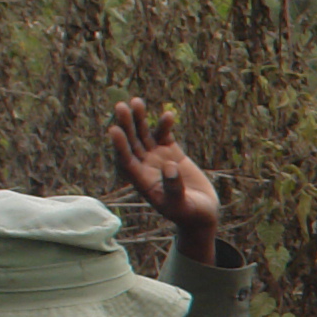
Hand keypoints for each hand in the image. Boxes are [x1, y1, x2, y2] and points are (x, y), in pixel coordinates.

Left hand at [107, 99, 221, 261]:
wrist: (202, 214)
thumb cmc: (190, 214)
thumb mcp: (182, 205)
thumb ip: (174, 188)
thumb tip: (169, 166)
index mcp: (142, 182)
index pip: (126, 161)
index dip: (119, 146)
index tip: (114, 130)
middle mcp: (145, 167)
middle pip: (131, 143)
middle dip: (126, 125)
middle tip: (120, 107)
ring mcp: (157, 159)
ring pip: (144, 136)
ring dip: (140, 119)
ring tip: (136, 101)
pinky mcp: (171, 153)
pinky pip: (164, 136)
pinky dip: (164, 126)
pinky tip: (168, 115)